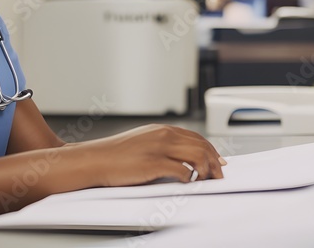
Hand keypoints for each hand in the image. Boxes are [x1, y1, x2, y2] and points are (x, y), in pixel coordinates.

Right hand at [70, 124, 226, 186]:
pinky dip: (191, 179)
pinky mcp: (154, 164)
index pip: (196, 137)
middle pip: (201, 146)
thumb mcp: (142, 141)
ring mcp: (159, 149)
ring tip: (207, 180)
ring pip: (198, 156)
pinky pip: (183, 171)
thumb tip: (179, 156)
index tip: (218, 161)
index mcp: (161, 129)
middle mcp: (163, 135)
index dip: (211, 150)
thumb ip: (161, 144)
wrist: (94, 159)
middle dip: (215, 162)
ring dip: (207, 170)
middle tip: (219, 175)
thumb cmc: (115, 154)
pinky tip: (190, 184)